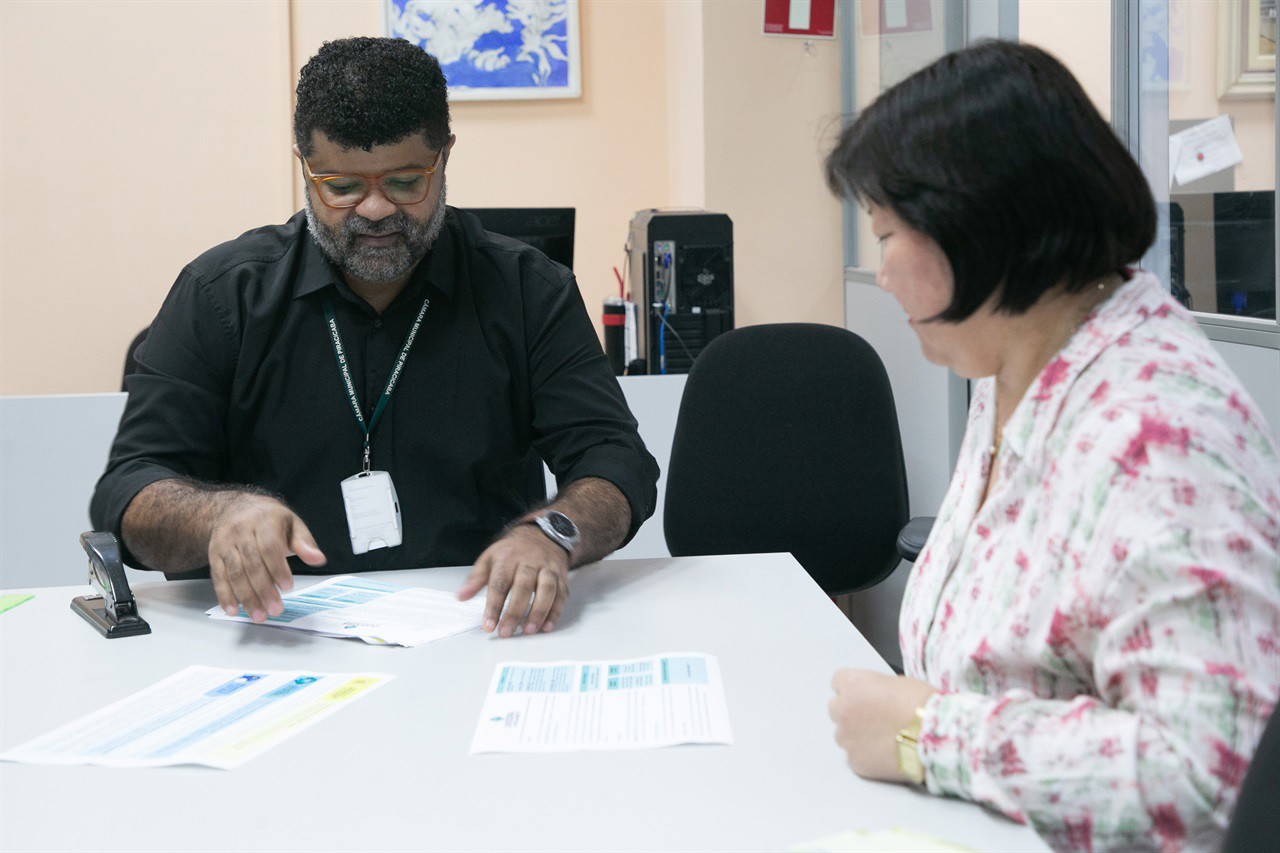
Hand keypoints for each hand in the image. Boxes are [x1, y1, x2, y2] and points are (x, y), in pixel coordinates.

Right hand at [207, 494, 325, 622]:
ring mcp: (225, 543)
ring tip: (259, 615)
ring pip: (235, 573)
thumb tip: (318, 559)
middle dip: (263, 589)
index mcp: (264, 521)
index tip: (287, 588)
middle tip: (275, 609)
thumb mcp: (291, 524)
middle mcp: (241, 530)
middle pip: (252, 564)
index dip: (278, 569)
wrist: (234, 509)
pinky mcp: (214, 554)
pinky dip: (225, 596)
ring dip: (246, 597)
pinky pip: (218, 577)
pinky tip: (234, 610)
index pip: (269, 547)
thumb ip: (304, 543)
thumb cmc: (269, 519)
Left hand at [458, 523, 569, 636]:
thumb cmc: (512, 551)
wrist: (542, 534)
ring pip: (546, 590)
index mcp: (508, 558)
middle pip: (523, 588)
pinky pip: (560, 594)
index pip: (499, 583)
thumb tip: (461, 596)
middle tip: (506, 632)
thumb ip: (476, 578)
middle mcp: (529, 562)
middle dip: (514, 612)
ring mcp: (547, 568)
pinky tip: (547, 626)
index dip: (494, 606)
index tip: (488, 625)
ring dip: (538, 612)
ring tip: (528, 631)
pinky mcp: (561, 576)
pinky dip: (555, 612)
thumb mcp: (490, 558)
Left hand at [829, 669, 936, 781]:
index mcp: (853, 684)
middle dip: (852, 712)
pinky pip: (855, 756)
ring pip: (844, 735)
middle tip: (874, 718)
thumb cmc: (924, 706)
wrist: (934, 737)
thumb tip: (875, 696)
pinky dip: (867, 756)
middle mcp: (843, 710)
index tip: (863, 695)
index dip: (854, 689)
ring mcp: (847, 738)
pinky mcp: (856, 761)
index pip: (838, 682)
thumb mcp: (898, 682)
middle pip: (837, 709)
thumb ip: (876, 688)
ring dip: (858, 735)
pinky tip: (887, 753)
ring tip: (884, 738)